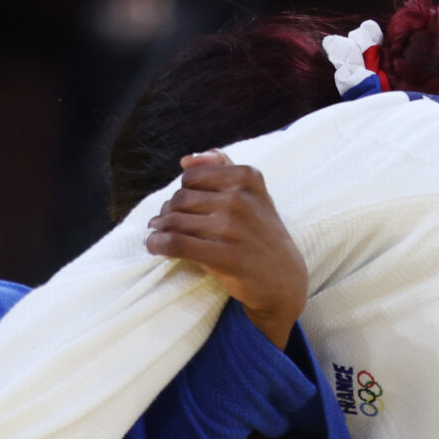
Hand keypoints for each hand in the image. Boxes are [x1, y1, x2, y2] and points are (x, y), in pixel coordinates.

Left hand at [145, 152, 307, 344]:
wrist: (283, 278)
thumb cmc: (261, 233)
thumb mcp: (253, 194)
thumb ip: (223, 168)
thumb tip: (185, 159)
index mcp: (247, 178)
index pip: (191, 177)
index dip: (182, 192)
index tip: (183, 208)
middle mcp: (241, 199)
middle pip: (181, 198)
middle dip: (169, 212)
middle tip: (166, 224)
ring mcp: (232, 227)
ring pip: (175, 220)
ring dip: (159, 228)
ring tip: (157, 235)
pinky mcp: (224, 256)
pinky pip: (176, 243)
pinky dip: (158, 244)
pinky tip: (154, 246)